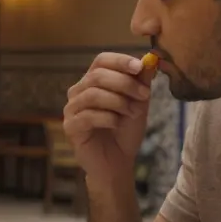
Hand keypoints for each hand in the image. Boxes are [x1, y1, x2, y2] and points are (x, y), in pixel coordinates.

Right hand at [64, 52, 155, 183]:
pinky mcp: (70, 127)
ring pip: (93, 94)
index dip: (120, 61)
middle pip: (97, 76)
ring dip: (118, 102)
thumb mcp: (138, 103)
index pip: (101, 60)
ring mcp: (71, 109)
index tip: (140, 67)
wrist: (118, 161)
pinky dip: (108, 118)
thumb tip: (149, 60)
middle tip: (145, 96)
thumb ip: (141, 82)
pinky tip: (118, 124)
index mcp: (93, 81)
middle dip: (125, 84)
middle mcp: (78, 92)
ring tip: (133, 113)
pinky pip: (88, 116)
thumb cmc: (125, 131)